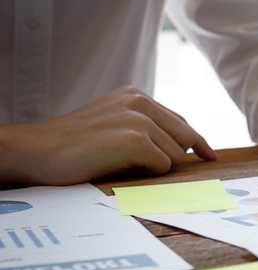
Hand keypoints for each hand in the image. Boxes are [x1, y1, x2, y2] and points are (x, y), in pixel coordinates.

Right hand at [0, 86, 215, 185]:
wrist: (36, 151)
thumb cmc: (73, 145)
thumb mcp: (112, 123)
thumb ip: (144, 126)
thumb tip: (185, 147)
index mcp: (136, 96)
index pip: (181, 122)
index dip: (196, 143)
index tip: (209, 156)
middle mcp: (140, 102)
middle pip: (186, 138)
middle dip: (175, 158)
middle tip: (147, 166)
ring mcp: (138, 120)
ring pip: (175, 156)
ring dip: (154, 167)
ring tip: (120, 163)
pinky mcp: (134, 140)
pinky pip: (162, 167)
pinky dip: (146, 174)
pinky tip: (119, 167)